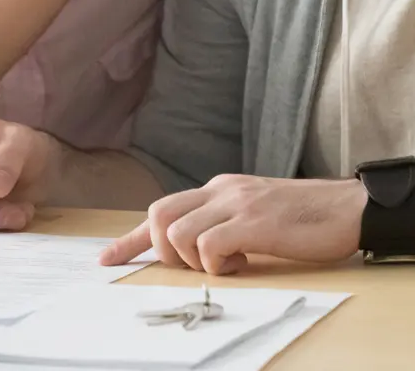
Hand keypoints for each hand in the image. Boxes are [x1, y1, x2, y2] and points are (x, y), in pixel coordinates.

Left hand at [100, 175, 367, 274]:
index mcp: (216, 189)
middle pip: (158, 215)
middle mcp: (219, 191)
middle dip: (164, 250)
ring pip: (178, 232)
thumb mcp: (251, 211)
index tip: (108, 258)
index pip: (162, 209)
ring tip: (229, 262)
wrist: (344, 206)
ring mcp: (235, 204)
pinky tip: (242, 262)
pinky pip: (209, 245)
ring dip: (193, 260)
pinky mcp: (253, 222)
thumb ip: (222, 220)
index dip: (131, 238)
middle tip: (196, 264)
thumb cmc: (300, 216)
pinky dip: (216, 264)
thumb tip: (197, 247)